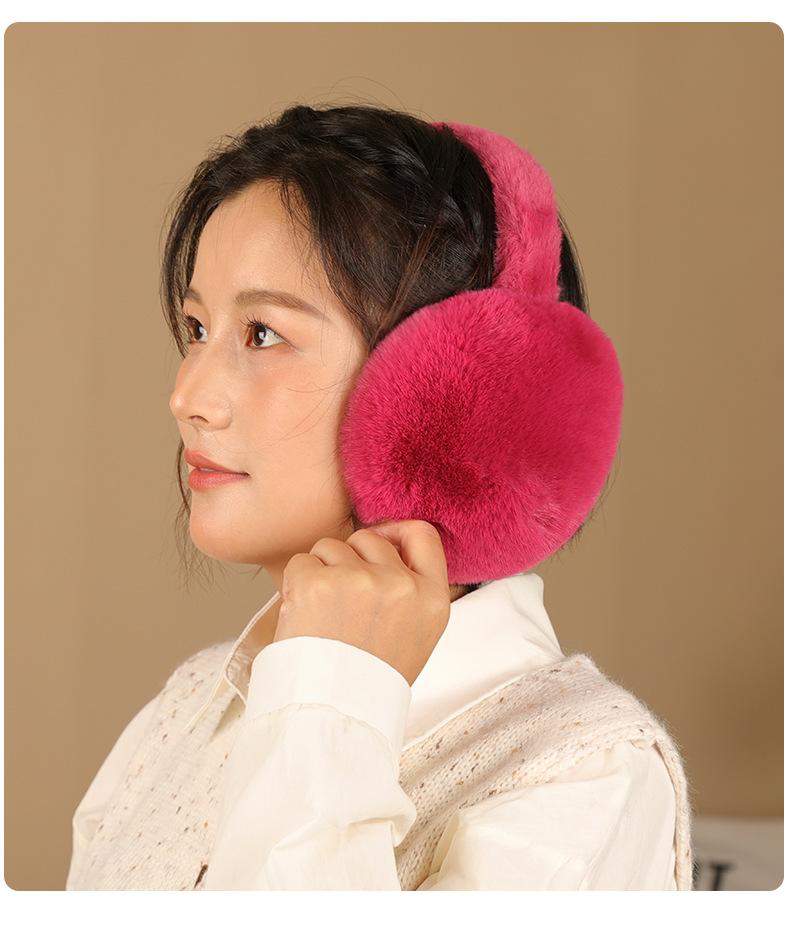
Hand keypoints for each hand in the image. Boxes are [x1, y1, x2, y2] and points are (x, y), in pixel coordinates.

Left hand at [273, 519, 451, 686]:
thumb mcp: (416, 637)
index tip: (380, 541)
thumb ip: (410, 592)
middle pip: (369, 538)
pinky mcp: (319, 582)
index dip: (396, 532)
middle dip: (350, 558)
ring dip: (321, 571)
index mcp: (432, 599)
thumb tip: (385, 549)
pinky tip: (304, 616)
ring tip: (322, 615)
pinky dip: (296, 584)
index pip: (423, 536)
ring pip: (330, 546)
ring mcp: (359, 580)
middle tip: (340, 599)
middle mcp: (400, 585)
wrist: (332, 713)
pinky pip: (301, 562)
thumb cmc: (368, 681)